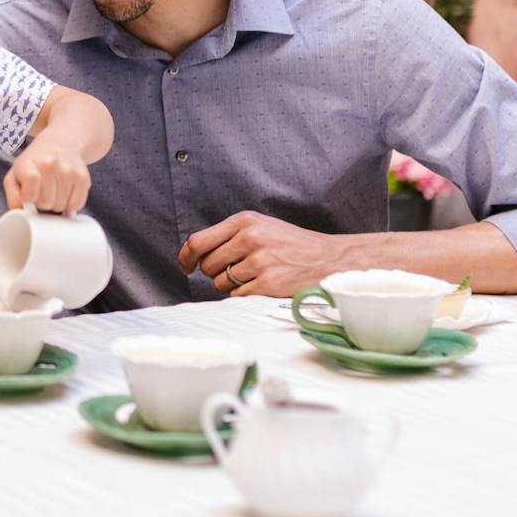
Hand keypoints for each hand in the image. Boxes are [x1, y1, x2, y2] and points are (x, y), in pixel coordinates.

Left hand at [2, 138, 92, 213]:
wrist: (59, 143)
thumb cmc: (33, 164)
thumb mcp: (15, 175)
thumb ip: (14, 196)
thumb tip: (22, 213)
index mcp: (29, 162)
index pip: (31, 181)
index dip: (29, 197)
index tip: (29, 197)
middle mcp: (50, 164)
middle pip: (46, 203)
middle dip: (42, 203)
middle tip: (41, 192)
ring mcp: (68, 170)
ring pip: (61, 206)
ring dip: (55, 204)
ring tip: (52, 191)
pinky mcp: (83, 178)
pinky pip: (76, 205)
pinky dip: (69, 205)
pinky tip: (64, 193)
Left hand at [178, 211, 351, 296]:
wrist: (330, 259)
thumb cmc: (292, 244)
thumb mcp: (261, 227)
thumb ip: (230, 235)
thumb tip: (193, 253)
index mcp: (244, 221)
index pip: (198, 241)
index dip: (185, 257)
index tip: (185, 266)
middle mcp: (250, 238)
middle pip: (207, 266)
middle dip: (215, 272)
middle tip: (236, 270)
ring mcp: (259, 261)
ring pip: (221, 283)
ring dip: (231, 285)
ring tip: (255, 276)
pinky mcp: (268, 284)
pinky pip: (238, 295)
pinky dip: (245, 295)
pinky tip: (263, 286)